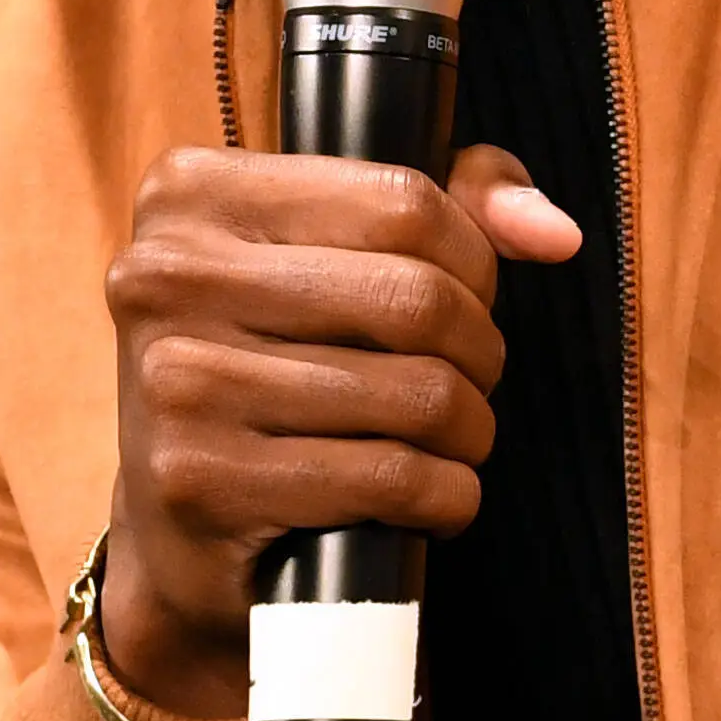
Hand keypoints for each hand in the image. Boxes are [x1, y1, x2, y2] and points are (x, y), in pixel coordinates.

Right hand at [98, 142, 581, 717]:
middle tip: (470, 384)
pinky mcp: (202, 483)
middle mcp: (167, 278)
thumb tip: (553, 231)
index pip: (403, 202)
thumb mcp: (330, 252)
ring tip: (451, 443)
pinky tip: (428, 501)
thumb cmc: (270, 365)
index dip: (474, 261)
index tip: (468, 302)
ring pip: (418, 396)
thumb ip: (449, 202)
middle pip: (416, 299)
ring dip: (469, 432)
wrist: (172, 526)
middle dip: (479, 353)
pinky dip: (445, 498)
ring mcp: (177, 385)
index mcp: (192, 195)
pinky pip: (391, 480)